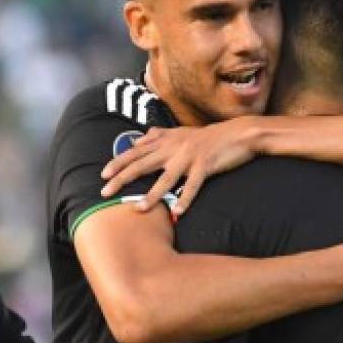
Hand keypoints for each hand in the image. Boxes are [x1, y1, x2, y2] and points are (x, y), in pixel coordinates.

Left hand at [100, 118, 258, 214]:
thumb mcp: (181, 131)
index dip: (118, 162)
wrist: (238, 133)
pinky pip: (193, 185)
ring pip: (165, 178)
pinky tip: (177, 211)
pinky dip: (185, 199)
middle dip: (122, 178)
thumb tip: (139, 138)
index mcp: (166, 140)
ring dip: (151, 195)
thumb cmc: (209, 136)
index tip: (103, 175)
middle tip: (105, 192)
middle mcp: (173, 147)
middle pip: (142, 164)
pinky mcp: (205, 165)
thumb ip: (159, 134)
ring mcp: (189, 157)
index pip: (136, 151)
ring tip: (138, 208)